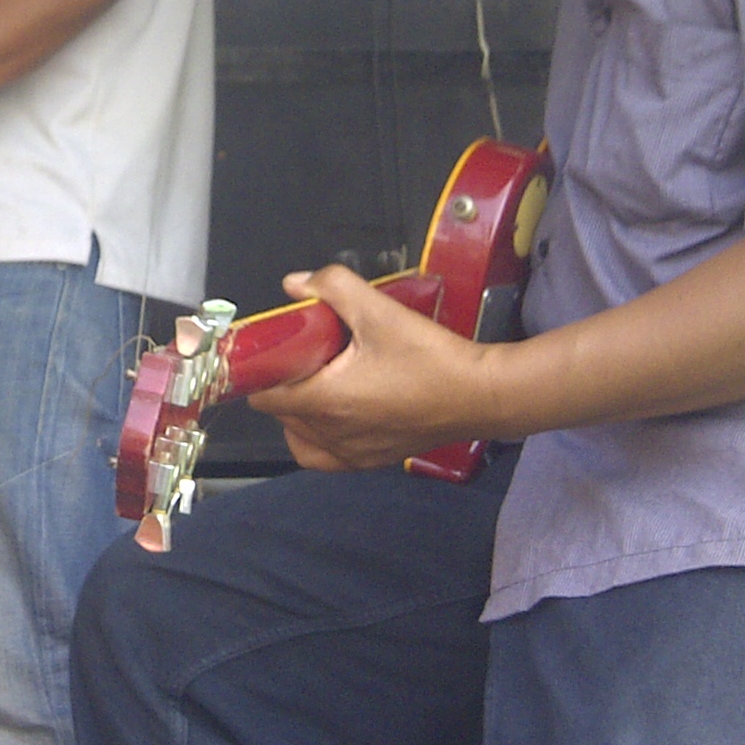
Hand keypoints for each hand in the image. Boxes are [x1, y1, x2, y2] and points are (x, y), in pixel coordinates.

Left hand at [247, 264, 495, 470]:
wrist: (482, 395)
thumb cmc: (432, 357)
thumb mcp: (379, 310)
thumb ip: (332, 287)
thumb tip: (296, 283)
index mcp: (325, 400)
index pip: (264, 395)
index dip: (263, 369)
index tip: (276, 347)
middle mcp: (332, 434)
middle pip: (280, 414)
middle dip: (285, 383)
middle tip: (307, 355)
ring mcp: (352, 453)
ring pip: (300, 437)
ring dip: (300, 411)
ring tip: (320, 381)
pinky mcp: (373, 461)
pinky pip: (326, 457)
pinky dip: (320, 438)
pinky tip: (336, 414)